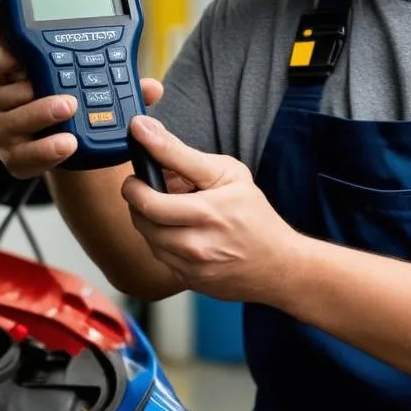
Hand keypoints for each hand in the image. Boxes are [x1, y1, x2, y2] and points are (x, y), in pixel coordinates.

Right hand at [0, 0, 163, 177]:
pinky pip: (22, 154)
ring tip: (67, 106)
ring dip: (38, 111)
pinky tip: (66, 143)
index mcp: (14, 53)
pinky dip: (44, 150)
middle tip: (44, 68)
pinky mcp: (14, 153)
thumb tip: (152, 88)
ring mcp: (5, 120)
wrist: (78, 138)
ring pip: (8, 115)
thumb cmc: (77, 92)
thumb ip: (120, 71)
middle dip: (17, 68)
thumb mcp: (98, 72)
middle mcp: (0, 85)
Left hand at [121, 116, 300, 302]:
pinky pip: (160, 255)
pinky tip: (179, 228)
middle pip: (142, 220)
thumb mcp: (227, 173)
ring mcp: (192, 267)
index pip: (150, 200)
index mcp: (208, 213)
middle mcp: (198, 244)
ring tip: (167, 206)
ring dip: (148, 219)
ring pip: (147, 237)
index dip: (132, 184)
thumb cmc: (254, 215)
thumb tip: (145, 130)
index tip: (133, 174)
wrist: (279, 265)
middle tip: (145, 186)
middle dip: (137, 199)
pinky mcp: (189, 281)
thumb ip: (181, 154)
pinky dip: (162, 238)